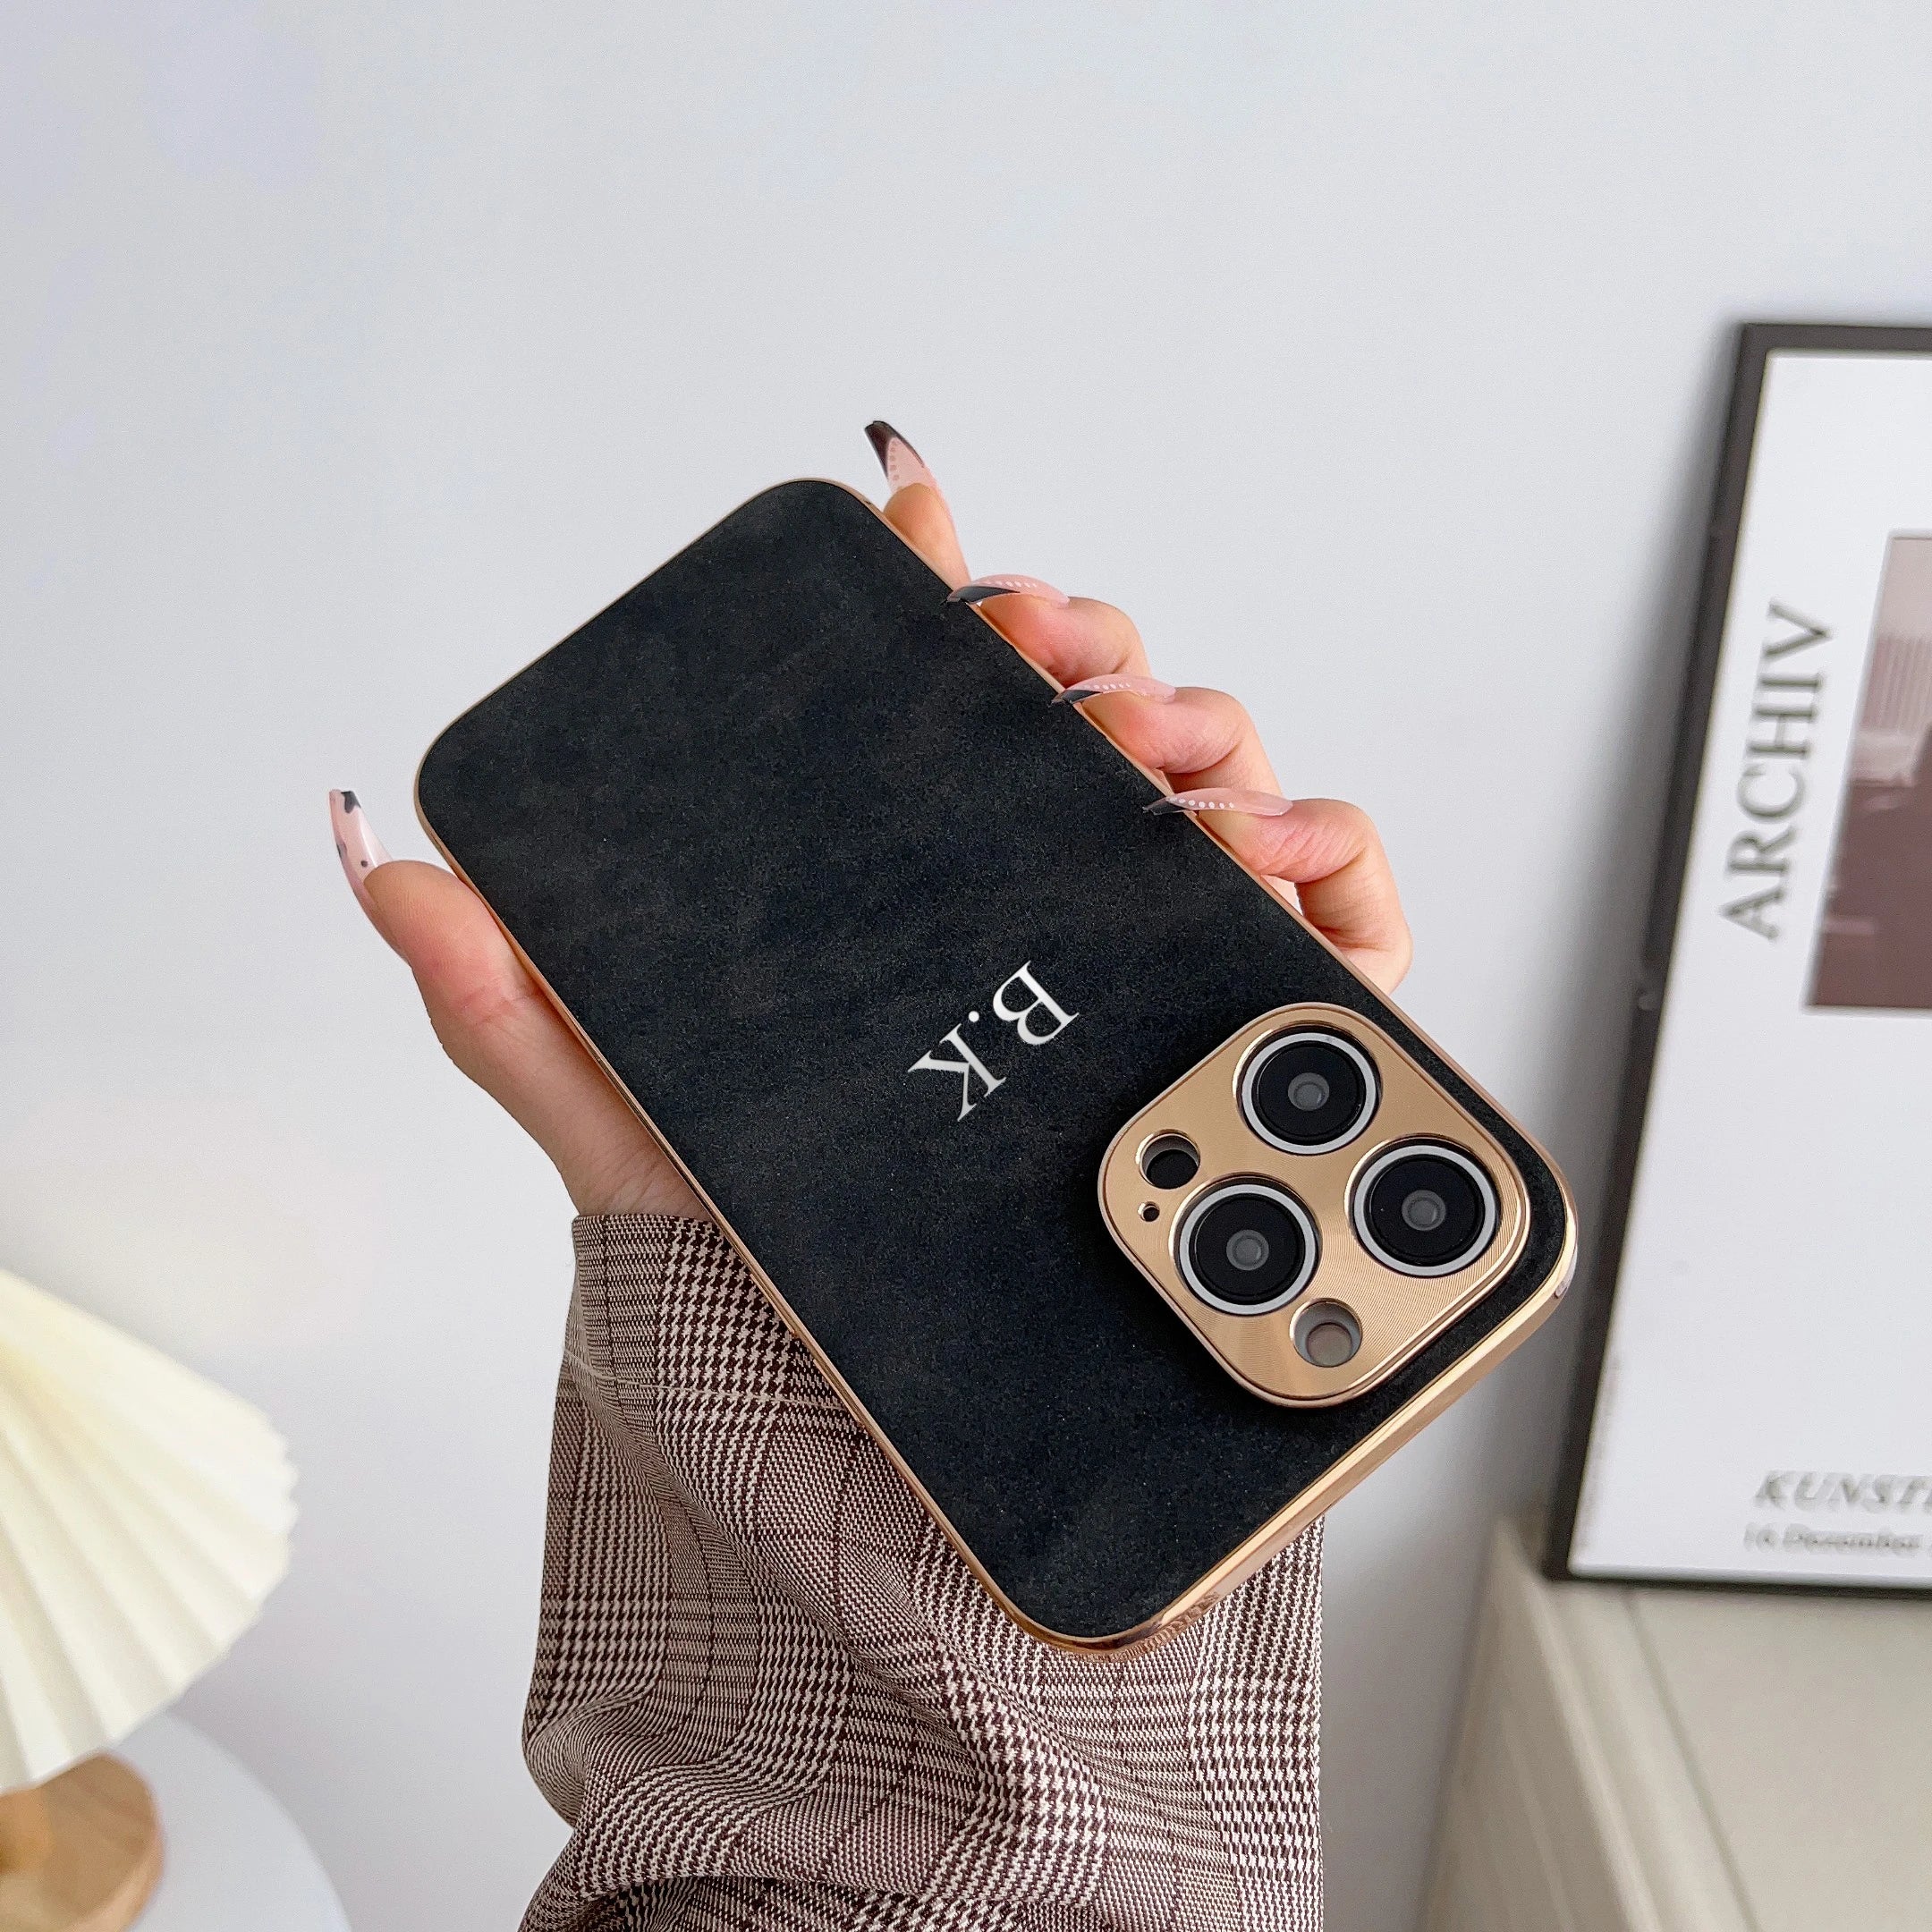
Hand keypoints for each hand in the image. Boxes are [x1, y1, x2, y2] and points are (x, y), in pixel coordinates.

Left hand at [331, 425, 1411, 1216]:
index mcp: (916, 902)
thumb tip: (384, 858)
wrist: (892, 1453)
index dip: (950, 600)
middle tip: (1056, 659)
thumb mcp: (628, 1129)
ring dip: (1205, 728)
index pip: (943, 711)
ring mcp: (1158, 971)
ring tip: (1160, 755)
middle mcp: (1041, 915)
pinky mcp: (1257, 1041)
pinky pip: (1330, 912)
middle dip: (1090, 649)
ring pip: (1212, 788)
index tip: (934, 542)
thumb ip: (506, 1001)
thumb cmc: (766, 1284)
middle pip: (1091, 720)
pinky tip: (1269, 851)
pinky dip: (1327, 849)